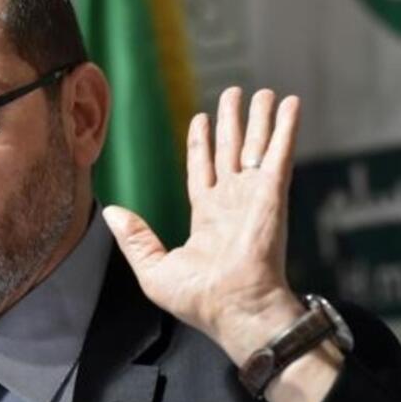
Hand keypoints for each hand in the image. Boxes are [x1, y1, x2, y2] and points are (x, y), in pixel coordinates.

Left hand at [103, 87, 304, 363]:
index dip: (201, 144)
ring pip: (256, 146)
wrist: (235, 308)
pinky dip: (286, 128)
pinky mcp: (271, 193)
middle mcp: (232, 202)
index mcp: (207, 217)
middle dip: (232, 123)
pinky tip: (291, 105)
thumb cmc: (198, 298)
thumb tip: (110, 211)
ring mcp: (253, 195)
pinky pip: (279, 152)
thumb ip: (134, 237)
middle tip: (234, 94)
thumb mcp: (153, 269)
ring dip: (261, 119)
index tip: (201, 119)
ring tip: (265, 93)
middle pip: (231, 151)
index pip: (202, 170)